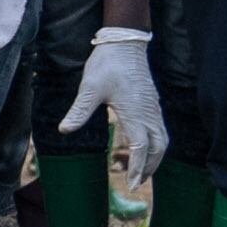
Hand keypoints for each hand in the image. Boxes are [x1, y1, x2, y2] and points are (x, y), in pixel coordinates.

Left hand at [60, 26, 166, 187]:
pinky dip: (156, 145)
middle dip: (149, 168)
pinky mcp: (153, 102)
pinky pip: (160, 129)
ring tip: (141, 172)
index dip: (137, 168)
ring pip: (162, 139)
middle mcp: (148, 112)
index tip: (130, 184)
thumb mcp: (89, 87)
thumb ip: (79, 111)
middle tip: (135, 184)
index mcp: (135, 112)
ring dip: (154, 158)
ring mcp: (153, 107)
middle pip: (158, 148)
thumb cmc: (107, 63)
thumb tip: (64, 130)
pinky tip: (145, 149)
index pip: (141, 148)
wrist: (124, 42)